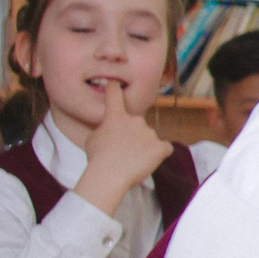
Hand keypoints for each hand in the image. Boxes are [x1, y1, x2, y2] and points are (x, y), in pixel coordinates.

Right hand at [73, 82, 174, 215]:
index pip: (114, 94)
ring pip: (149, 138)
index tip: (114, 83)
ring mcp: (149, 133)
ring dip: (144, 146)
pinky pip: (164, 148)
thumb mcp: (93, 138)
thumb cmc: (97, 158)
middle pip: (136, 124)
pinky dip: (159, 154)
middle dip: (131, 135)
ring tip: (131, 160)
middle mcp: (135, 120)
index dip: (114, 88)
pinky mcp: (160, 147)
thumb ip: (105, 129)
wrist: (109, 174)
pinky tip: (149, 161)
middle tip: (122, 151)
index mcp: (115, 116)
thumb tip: (111, 130)